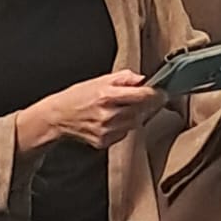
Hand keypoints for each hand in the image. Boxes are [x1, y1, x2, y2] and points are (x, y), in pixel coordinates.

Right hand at [22, 71, 166, 151]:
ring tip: (124, 107)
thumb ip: (124, 78)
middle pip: (141, 111)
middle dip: (147, 104)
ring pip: (134, 123)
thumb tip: (143, 79)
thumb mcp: (100, 79)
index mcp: (106, 96)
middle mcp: (107, 115)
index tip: (163, 92)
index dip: (155, 94)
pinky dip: (124, 125)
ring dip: (136, 115)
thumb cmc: (78, 95)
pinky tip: (114, 119)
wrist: (57, 117)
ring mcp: (106, 131)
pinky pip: (124, 133)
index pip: (140, 96)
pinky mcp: (104, 142)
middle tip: (147, 97)